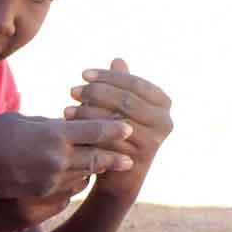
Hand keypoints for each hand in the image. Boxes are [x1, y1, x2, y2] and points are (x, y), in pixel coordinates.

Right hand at [0, 111, 132, 201]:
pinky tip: (79, 175)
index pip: (95, 131)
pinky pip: (69, 186)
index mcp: (53, 134)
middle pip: (98, 157)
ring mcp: (52, 180)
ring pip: (86, 174)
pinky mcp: (43, 194)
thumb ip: (45, 124)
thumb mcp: (17, 120)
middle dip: (115, 155)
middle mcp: (58, 159)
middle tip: (131, 155)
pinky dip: (77, 179)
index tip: (127, 126)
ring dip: (97, 168)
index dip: (114, 128)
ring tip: (109, 164)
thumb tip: (63, 125)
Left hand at [64, 59, 171, 197]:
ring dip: (88, 111)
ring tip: (66, 108)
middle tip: (72, 90)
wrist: (118, 172)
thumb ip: (120, 85)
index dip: (108, 77)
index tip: (83, 73)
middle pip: (126, 100)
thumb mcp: (119, 106)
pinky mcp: (141, 157)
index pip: (135, 83)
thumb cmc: (117, 130)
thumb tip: (117, 60)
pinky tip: (70, 124)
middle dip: (96, 93)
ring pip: (117, 119)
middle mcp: (165, 120)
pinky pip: (111, 139)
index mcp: (163, 103)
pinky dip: (89, 130)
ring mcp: (155, 140)